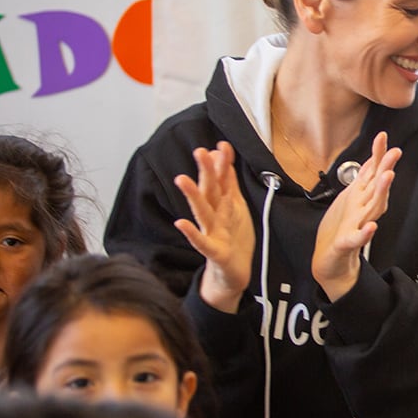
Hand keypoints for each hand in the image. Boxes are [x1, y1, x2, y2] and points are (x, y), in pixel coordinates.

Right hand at [173, 141, 254, 312]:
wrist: (234, 272)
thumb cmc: (233, 239)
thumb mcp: (236, 207)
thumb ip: (230, 184)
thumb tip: (223, 158)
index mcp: (222, 206)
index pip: (222, 180)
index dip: (222, 164)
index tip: (222, 145)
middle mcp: (214, 216)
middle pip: (210, 191)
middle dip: (206, 172)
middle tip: (200, 151)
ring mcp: (212, 233)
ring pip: (203, 212)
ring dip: (193, 196)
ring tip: (182, 180)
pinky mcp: (214, 252)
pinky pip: (202, 242)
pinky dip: (192, 233)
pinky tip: (181, 223)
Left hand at [312, 131, 400, 300]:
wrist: (332, 260)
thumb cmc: (341, 228)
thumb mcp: (351, 197)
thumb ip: (363, 179)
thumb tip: (372, 158)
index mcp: (362, 197)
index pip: (372, 173)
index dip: (378, 154)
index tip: (382, 136)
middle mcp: (363, 209)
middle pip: (377, 186)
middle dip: (386, 168)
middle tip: (394, 152)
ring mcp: (358, 225)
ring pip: (373, 207)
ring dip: (382, 193)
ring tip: (388, 177)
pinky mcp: (348, 243)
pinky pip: (358, 238)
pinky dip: (365, 234)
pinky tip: (371, 228)